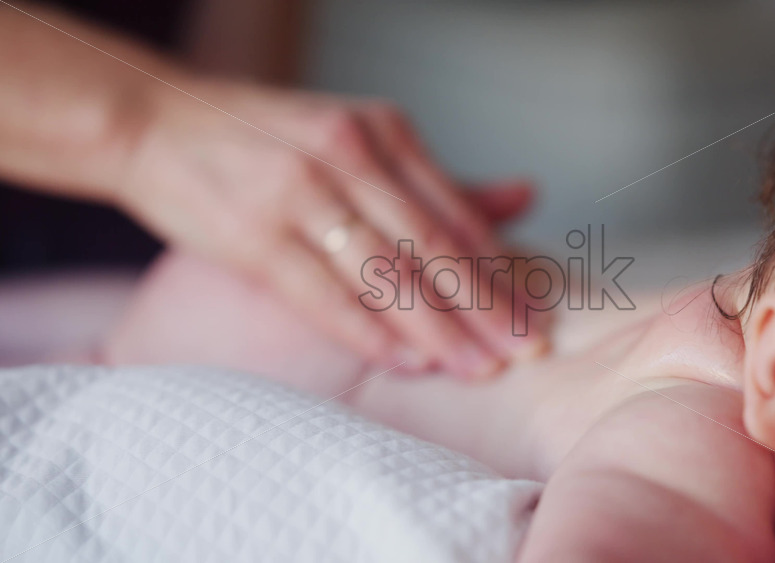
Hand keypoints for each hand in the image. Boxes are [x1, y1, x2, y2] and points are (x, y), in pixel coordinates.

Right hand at [114, 78, 547, 378]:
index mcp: (381, 130)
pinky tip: (406, 362)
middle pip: (432, 244)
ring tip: (476, 367)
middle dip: (484, 305)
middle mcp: (348, 155)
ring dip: (436, 328)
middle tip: (524, 351)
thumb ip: (438, 180)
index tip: (534, 314)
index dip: (501, 268)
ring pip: (385, 272)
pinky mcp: (254, 234)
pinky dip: (369, 332)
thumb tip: (525, 197)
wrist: (154, 124)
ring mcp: (300, 192)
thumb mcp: (358, 139)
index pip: (457, 212)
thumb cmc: (267, 138)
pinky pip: (324, 294)